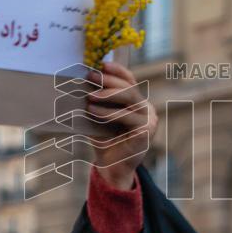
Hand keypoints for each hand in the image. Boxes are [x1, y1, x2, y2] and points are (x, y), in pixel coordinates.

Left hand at [85, 62, 157, 189]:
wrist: (111, 168)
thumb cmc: (104, 140)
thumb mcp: (100, 117)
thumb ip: (98, 101)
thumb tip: (82, 81)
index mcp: (137, 103)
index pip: (130, 81)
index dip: (118, 71)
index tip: (102, 64)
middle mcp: (146, 109)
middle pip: (130, 88)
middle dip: (109, 80)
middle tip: (91, 76)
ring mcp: (149, 120)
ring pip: (130, 99)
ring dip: (108, 94)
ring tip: (90, 96)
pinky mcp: (146, 132)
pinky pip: (127, 117)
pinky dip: (109, 113)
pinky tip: (93, 111)